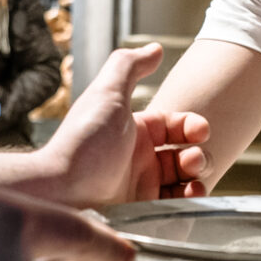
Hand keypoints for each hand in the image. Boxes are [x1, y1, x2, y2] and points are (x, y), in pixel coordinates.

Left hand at [43, 44, 208, 206]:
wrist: (60, 191)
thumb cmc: (84, 142)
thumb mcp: (107, 95)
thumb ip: (129, 66)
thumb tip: (155, 48)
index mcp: (133, 130)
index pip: (174, 126)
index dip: (191, 126)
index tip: (200, 130)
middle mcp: (137, 158)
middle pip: (182, 155)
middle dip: (197, 155)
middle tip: (192, 159)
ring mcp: (139, 186)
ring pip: (182, 181)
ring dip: (197, 177)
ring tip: (193, 180)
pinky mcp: (140, 212)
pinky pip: (174, 206)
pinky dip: (188, 200)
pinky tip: (189, 195)